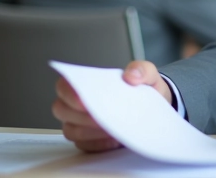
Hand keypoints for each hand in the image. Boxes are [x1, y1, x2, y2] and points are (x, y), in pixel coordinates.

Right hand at [52, 61, 171, 151]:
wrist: (153, 111)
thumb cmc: (143, 91)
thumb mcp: (149, 75)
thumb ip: (142, 70)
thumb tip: (131, 75)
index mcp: (87, 83)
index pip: (65, 85)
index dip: (70, 93)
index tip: (85, 100)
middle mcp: (76, 104)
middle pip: (62, 110)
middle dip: (82, 115)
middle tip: (105, 117)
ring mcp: (79, 124)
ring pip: (71, 130)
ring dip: (91, 131)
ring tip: (113, 128)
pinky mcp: (87, 142)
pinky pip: (83, 146)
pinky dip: (98, 144)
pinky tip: (114, 139)